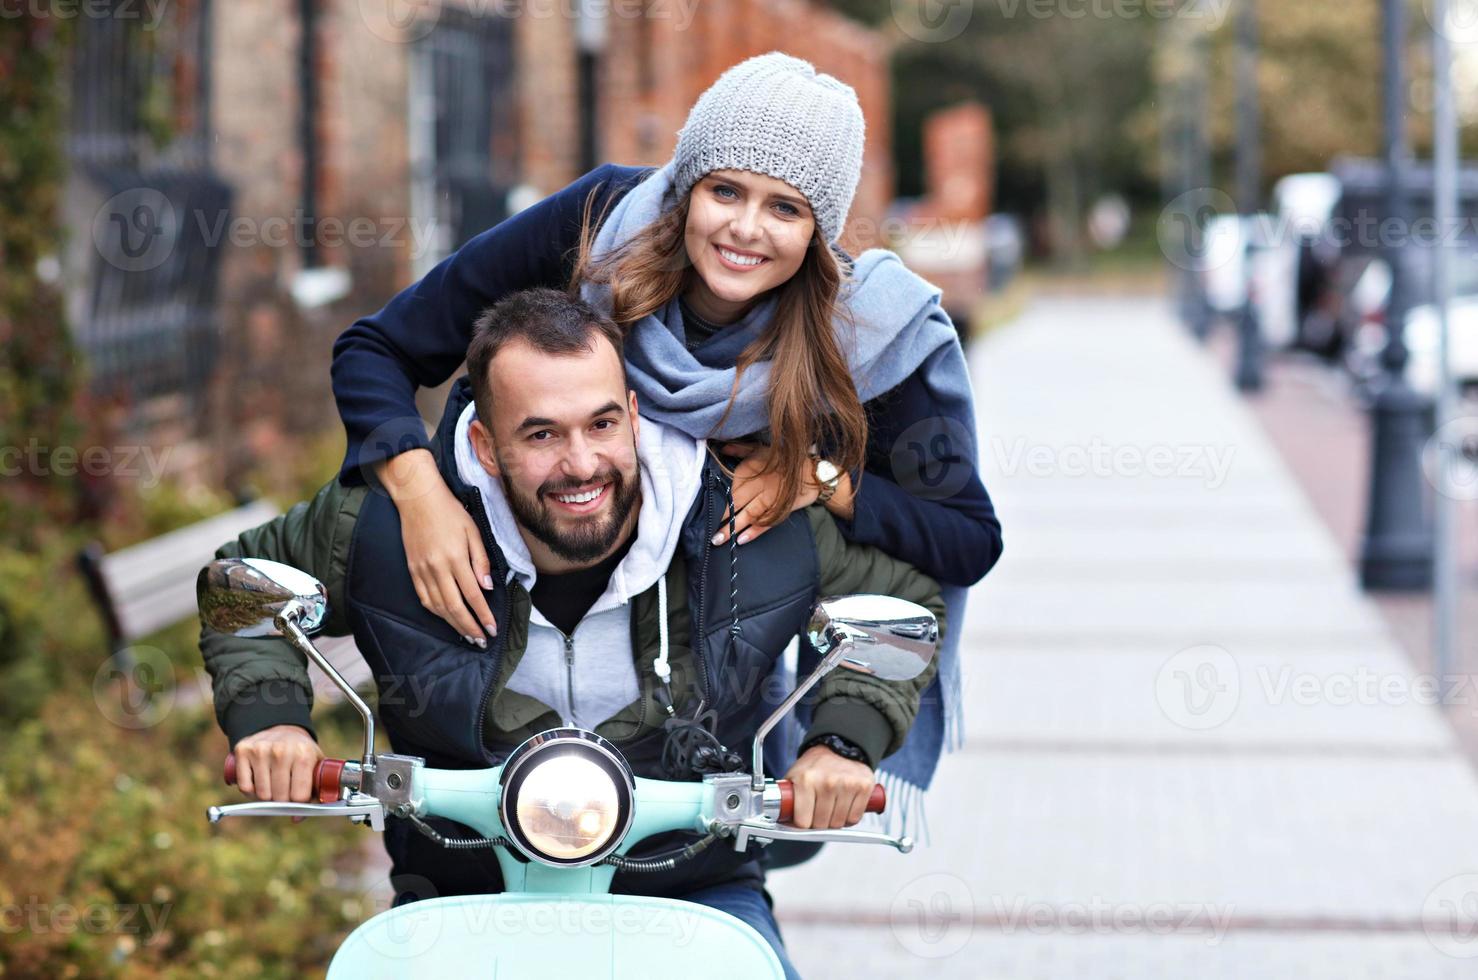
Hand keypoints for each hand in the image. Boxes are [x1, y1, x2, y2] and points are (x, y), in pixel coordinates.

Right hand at [233, 725, 323, 802]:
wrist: (282, 727)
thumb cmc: (301, 751)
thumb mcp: (315, 766)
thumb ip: (314, 792)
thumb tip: (296, 819)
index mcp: (303, 754)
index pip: (299, 796)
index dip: (299, 804)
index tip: (298, 799)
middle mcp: (281, 751)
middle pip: (279, 798)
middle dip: (283, 801)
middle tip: (285, 792)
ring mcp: (260, 750)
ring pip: (261, 795)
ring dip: (266, 796)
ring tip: (273, 785)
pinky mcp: (243, 750)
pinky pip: (244, 787)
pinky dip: (250, 791)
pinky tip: (258, 782)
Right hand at [380, 451, 496, 644]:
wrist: (417, 498)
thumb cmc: (450, 512)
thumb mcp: (473, 530)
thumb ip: (481, 560)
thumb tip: (487, 587)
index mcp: (455, 558)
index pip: (473, 595)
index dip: (483, 615)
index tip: (492, 629)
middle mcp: (437, 568)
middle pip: (454, 607)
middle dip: (469, 627)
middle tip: (481, 640)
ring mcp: (421, 570)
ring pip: (437, 607)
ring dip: (453, 624)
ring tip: (467, 635)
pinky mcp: (412, 570)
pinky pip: (424, 598)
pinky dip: (436, 612)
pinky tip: (446, 618)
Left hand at [713, 442, 818, 545]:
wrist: (814, 472)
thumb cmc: (786, 459)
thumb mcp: (762, 449)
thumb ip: (741, 449)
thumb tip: (721, 448)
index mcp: (752, 469)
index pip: (730, 487)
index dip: (718, 500)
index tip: (707, 511)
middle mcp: (759, 484)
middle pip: (736, 503)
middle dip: (722, 517)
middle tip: (708, 532)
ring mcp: (770, 498)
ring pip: (748, 515)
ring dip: (732, 529)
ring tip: (718, 540)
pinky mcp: (781, 509)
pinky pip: (765, 522)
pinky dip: (754, 532)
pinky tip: (741, 540)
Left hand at [779, 743, 875, 828]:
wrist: (840, 746)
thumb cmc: (816, 764)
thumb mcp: (795, 775)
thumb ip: (788, 796)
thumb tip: (783, 819)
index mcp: (806, 780)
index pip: (803, 821)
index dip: (803, 823)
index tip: (804, 819)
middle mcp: (827, 782)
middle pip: (822, 824)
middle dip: (818, 823)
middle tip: (818, 812)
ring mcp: (847, 785)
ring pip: (838, 823)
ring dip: (834, 820)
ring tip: (831, 807)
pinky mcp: (863, 787)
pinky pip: (854, 818)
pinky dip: (848, 817)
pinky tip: (844, 806)